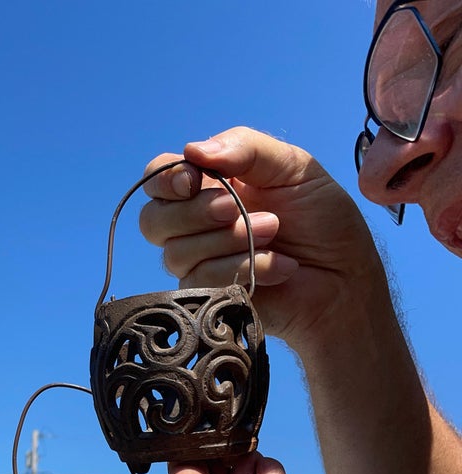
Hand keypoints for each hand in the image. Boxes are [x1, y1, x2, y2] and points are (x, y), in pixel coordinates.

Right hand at [139, 127, 385, 350]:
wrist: (346, 277)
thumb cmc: (323, 221)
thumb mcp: (293, 166)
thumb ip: (246, 148)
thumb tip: (192, 150)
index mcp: (209, 188)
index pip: (158, 179)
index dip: (165, 179)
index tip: (193, 179)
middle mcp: (194, 228)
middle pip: (153, 221)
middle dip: (195, 212)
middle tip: (235, 208)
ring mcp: (200, 266)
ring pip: (177, 253)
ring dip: (232, 239)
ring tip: (276, 233)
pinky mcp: (210, 300)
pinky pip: (204, 281)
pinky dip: (247, 267)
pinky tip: (282, 267)